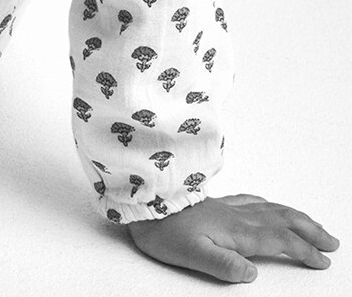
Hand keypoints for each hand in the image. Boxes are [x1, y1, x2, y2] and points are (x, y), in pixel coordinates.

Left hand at [126, 193, 339, 283]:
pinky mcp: (217, 203)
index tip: (322, 260)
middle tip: (331, 242)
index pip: (279, 240)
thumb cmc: (163, 231)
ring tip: (312, 225)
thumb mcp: (191, 255)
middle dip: (310, 230)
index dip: (303, 250)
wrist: (143, 204)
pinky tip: (270, 206)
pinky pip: (253, 200)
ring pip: (271, 208)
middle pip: (282, 219)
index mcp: (236, 231)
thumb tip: (251, 273)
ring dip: (296, 217)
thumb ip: (224, 264)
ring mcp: (227, 206)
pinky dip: (271, 205)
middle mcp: (236, 215)